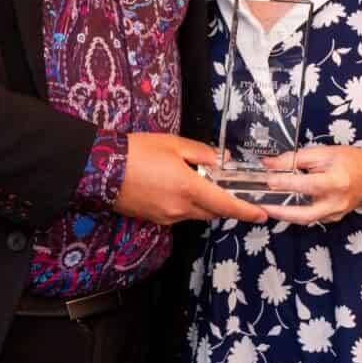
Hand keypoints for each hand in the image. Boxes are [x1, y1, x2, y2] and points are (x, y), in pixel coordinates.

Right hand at [113, 133, 265, 225]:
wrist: (100, 168)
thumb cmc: (137, 151)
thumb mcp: (174, 143)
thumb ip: (202, 153)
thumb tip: (221, 161)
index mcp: (189, 188)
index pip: (226, 205)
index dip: (246, 211)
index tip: (261, 214)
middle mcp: (180, 208)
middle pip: (213, 212)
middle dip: (223, 203)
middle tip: (226, 188)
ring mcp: (167, 217)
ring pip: (196, 214)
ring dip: (203, 203)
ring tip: (196, 182)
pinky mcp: (154, 219)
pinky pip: (179, 214)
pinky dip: (185, 204)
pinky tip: (176, 188)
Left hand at [254, 146, 361, 225]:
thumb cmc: (350, 160)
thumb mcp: (323, 153)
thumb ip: (295, 159)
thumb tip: (270, 164)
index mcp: (336, 182)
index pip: (305, 185)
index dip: (284, 182)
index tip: (267, 178)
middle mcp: (336, 203)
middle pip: (303, 214)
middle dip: (279, 212)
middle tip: (260, 205)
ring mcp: (335, 214)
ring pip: (305, 219)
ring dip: (284, 214)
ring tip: (266, 205)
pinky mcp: (333, 218)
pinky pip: (311, 218)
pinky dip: (296, 213)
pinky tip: (283, 206)